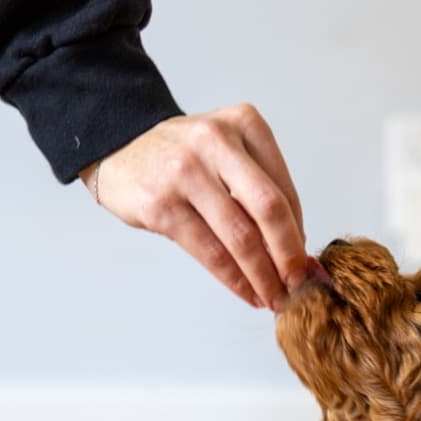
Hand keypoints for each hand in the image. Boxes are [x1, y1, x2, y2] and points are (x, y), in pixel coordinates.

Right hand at [79, 106, 306, 309]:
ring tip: (273, 296)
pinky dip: (233, 278)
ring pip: (239, 237)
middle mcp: (216, 142)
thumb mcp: (226, 149)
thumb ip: (259, 187)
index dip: (298, 232)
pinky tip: (245, 290)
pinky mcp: (161, 205)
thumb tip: (296, 246)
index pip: (284, 189)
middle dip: (289, 255)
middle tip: (298, 284)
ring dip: (262, 276)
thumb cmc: (180, 154)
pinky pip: (208, 251)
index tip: (303, 261)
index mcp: (244, 124)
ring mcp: (186, 173)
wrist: (118, 146)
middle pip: (269, 209)